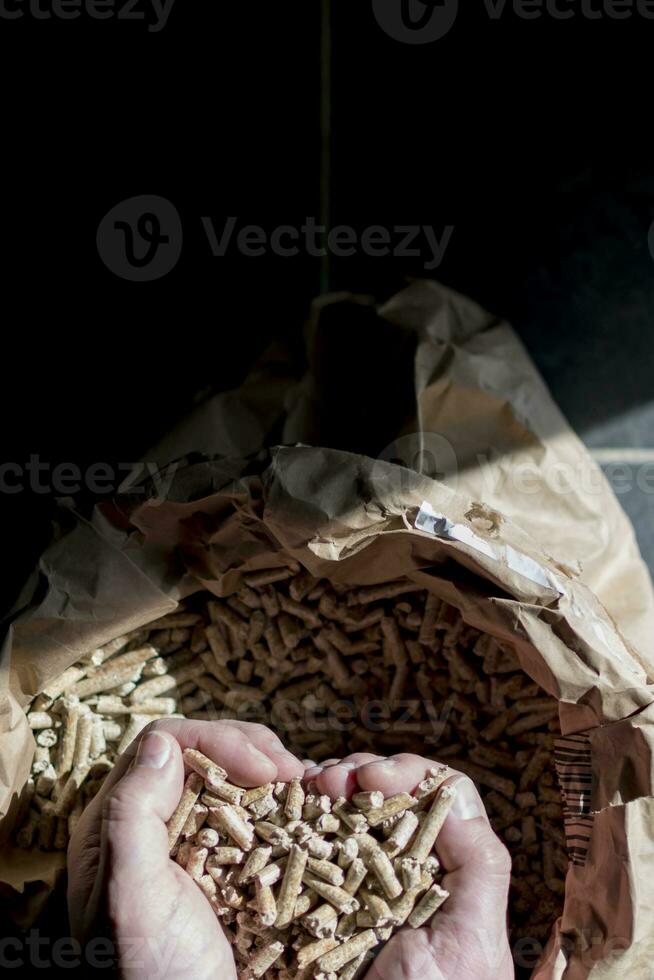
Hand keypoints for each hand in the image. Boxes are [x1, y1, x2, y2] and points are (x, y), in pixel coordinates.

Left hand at [68, 719, 303, 979]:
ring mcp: (192, 843)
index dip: (218, 740)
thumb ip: (132, 818)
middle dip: (252, 749)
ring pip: (230, 775)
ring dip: (272, 770)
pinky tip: (306, 810)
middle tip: (295, 772)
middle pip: (202, 750)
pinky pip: (253, 812)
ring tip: (305, 785)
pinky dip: (283, 802)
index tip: (267, 768)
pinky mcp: (227, 864)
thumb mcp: (131, 902)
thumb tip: (162, 742)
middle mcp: (153, 824)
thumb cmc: (153, 977)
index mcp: (116, 825)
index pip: (164, 744)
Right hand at [304, 752, 513, 979]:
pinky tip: (281, 818)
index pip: (435, 791)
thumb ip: (478, 864)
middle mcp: (399, 866)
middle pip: (383, 791)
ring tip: (303, 792)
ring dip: (320, 790)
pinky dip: (289, 824)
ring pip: (340, 811)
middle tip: (327, 781)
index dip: (405, 770)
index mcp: (443, 866)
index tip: (373, 779)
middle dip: (354, 772)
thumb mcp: (472, 940)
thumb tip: (451, 792)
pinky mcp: (313, 901)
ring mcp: (353, 880)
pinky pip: (301, 851)